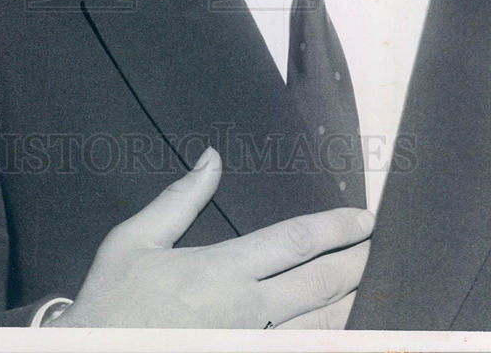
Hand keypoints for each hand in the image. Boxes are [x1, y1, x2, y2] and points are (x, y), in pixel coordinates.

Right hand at [50, 147, 372, 327]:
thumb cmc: (113, 300)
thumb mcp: (135, 239)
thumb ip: (181, 198)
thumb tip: (211, 158)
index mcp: (222, 270)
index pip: (294, 242)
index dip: (335, 228)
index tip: (363, 218)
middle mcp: (247, 311)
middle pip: (320, 285)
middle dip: (355, 264)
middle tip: (378, 249)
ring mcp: (250, 345)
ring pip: (320, 328)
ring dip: (350, 304)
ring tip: (371, 286)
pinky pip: (299, 351)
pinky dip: (325, 338)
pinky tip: (337, 327)